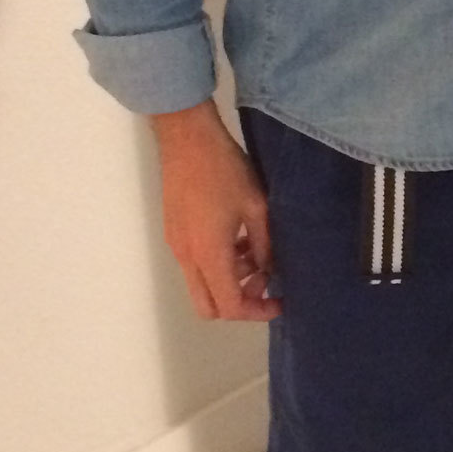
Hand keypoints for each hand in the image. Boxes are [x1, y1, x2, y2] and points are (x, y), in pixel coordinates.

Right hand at [150, 101, 279, 320]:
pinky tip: (238, 239)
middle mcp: (188, 257)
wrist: (186, 139)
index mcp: (209, 254)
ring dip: (229, 281)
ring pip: (202, 285)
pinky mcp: (174, 233)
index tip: (279, 301)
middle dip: (239, 304)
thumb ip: (265, 245)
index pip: (230, 306)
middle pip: (208, 307)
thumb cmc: (225, 170)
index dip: (257, 311)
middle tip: (264, 282)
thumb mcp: (256, 207)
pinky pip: (195, 265)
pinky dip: (217, 264)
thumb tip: (270, 270)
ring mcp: (177, 246)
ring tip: (257, 253)